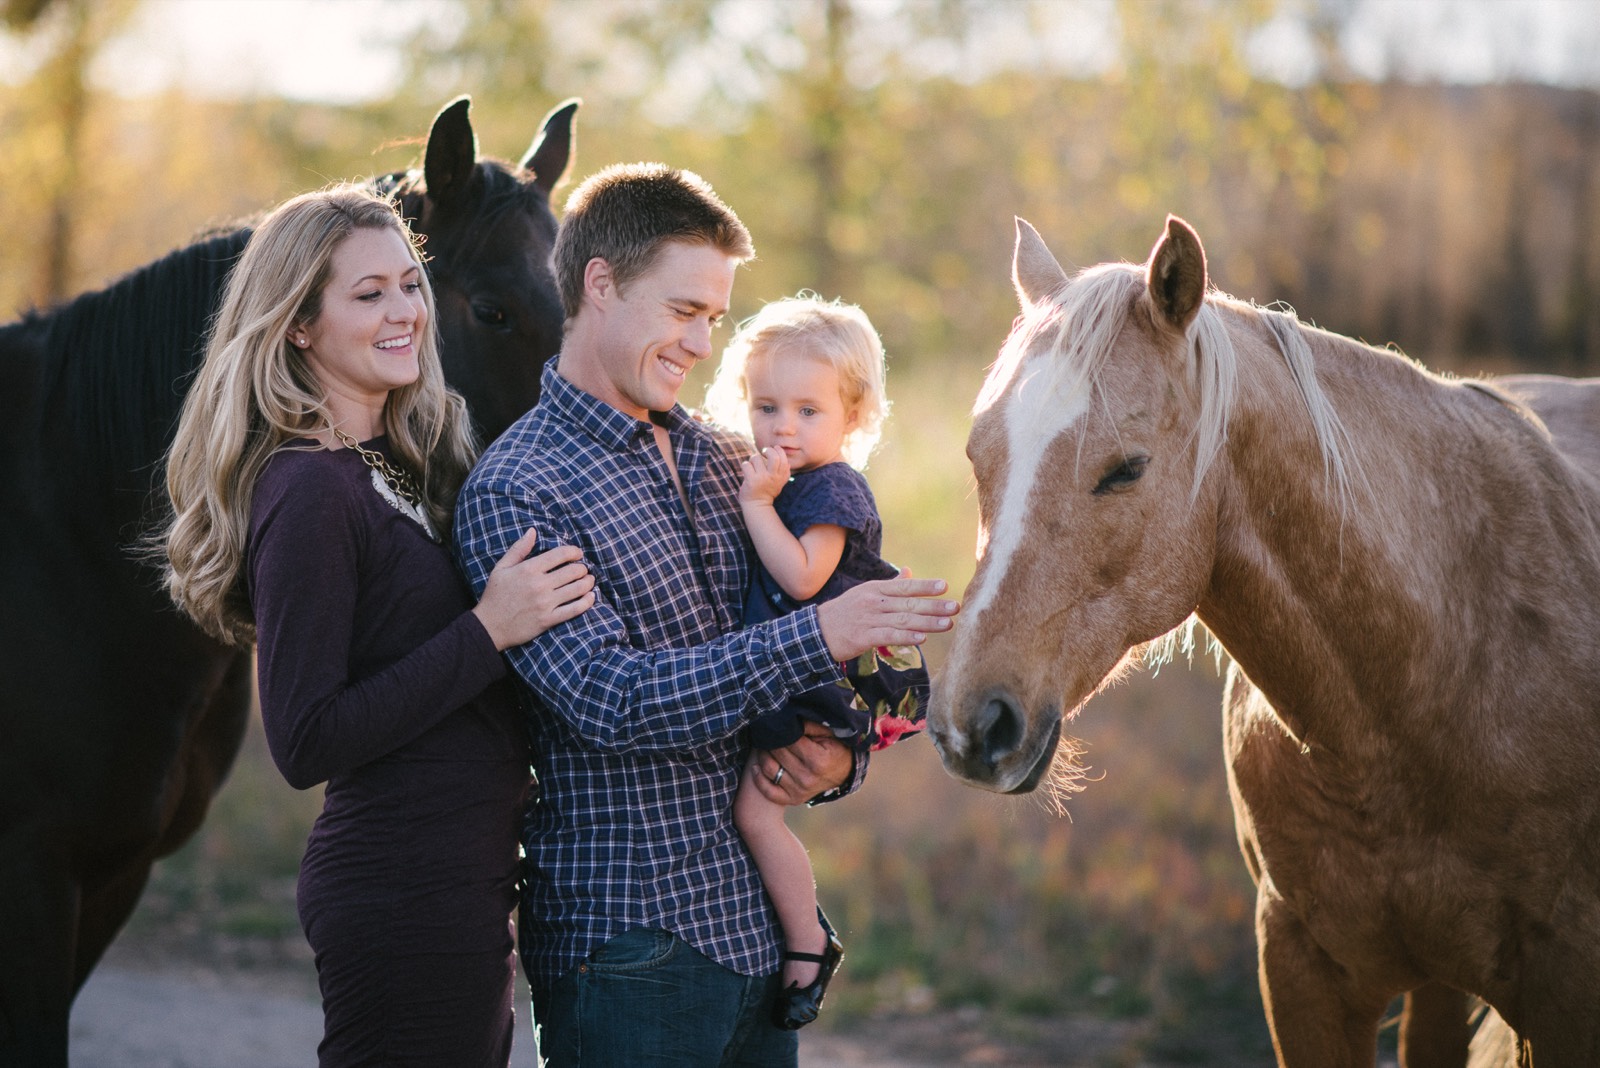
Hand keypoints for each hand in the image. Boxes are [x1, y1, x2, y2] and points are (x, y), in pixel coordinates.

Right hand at [471, 532, 595, 650]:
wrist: (489, 627)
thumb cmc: (495, 596)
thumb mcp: (501, 568)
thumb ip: (519, 549)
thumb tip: (533, 531)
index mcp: (529, 569)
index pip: (560, 555)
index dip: (574, 552)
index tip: (578, 553)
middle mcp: (539, 585)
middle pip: (573, 571)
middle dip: (582, 568)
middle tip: (583, 569)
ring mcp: (545, 603)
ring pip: (577, 589)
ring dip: (588, 583)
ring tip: (589, 580)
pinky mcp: (549, 620)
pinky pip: (574, 609)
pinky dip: (587, 602)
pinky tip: (591, 597)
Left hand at [738, 446, 790, 507]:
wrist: (757, 505)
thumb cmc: (768, 491)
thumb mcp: (780, 483)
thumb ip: (784, 473)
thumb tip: (788, 462)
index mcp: (781, 476)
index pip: (784, 459)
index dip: (778, 450)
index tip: (774, 449)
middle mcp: (773, 477)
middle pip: (774, 456)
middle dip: (768, 450)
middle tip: (764, 452)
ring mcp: (762, 478)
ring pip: (756, 458)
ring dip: (753, 459)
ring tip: (753, 466)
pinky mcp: (751, 481)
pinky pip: (746, 464)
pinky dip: (745, 466)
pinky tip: (747, 471)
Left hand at [751, 725, 852, 804]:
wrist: (844, 773)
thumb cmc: (835, 749)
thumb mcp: (829, 734)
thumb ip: (810, 725)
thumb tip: (789, 718)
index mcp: (818, 761)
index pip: (789, 740)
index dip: (782, 730)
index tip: (778, 723)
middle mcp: (807, 778)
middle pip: (777, 753)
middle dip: (771, 739)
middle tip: (770, 731)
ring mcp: (799, 791)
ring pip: (769, 769)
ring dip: (762, 754)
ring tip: (764, 745)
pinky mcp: (792, 799)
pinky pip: (769, 791)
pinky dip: (759, 779)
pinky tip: (756, 767)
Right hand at [815, 576, 958, 661]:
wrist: (816, 631)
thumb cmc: (845, 611)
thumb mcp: (865, 592)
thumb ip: (890, 584)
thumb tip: (908, 571)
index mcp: (875, 589)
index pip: (904, 586)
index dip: (925, 586)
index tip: (945, 586)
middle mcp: (873, 602)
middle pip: (908, 604)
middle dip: (934, 606)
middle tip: (955, 607)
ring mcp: (868, 620)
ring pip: (903, 621)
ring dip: (927, 623)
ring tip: (947, 623)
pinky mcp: (863, 638)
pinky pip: (888, 636)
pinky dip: (906, 638)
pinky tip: (922, 639)